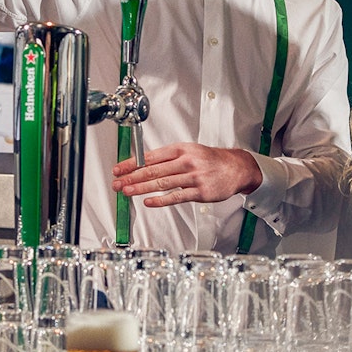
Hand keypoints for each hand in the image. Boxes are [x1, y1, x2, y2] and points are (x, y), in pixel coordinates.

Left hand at [111, 142, 262, 207]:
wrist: (235, 168)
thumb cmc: (209, 160)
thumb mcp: (189, 151)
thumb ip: (168, 158)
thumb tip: (142, 164)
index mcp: (181, 149)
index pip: (150, 156)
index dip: (132, 163)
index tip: (118, 169)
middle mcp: (186, 161)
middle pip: (153, 170)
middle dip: (131, 177)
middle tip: (117, 183)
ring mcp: (193, 177)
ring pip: (162, 183)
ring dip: (141, 188)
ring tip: (127, 192)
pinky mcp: (199, 192)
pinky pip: (176, 196)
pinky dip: (160, 200)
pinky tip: (148, 202)